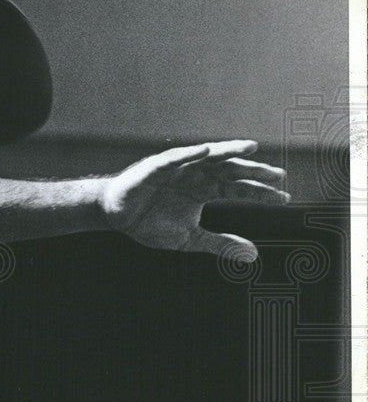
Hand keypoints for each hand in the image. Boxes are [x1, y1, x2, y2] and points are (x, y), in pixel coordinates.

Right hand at [99, 140, 288, 261]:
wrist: (116, 216)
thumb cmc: (150, 222)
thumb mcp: (190, 239)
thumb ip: (220, 244)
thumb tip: (253, 255)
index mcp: (205, 190)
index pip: (238, 188)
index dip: (260, 193)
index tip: (284, 198)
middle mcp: (196, 175)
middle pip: (230, 170)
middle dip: (253, 172)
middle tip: (278, 175)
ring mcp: (178, 168)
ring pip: (208, 158)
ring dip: (229, 151)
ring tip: (250, 146)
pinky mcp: (156, 167)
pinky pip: (176, 159)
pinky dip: (191, 154)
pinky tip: (207, 150)